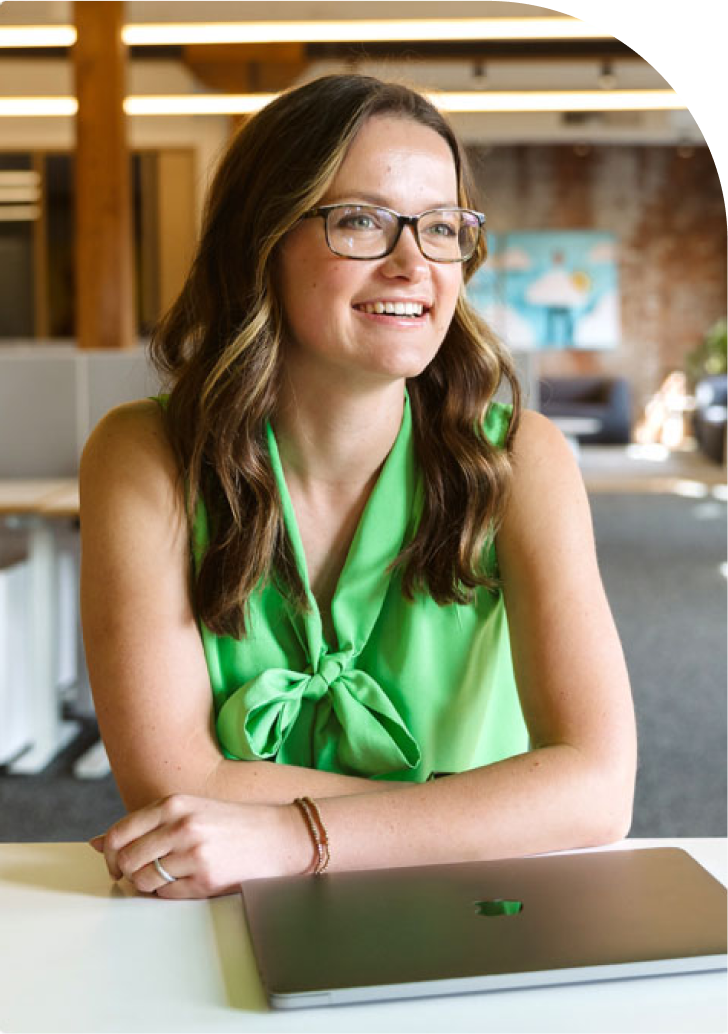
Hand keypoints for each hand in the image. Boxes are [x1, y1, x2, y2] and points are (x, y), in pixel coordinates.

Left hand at [89, 794, 309, 897]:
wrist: (278, 835)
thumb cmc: (232, 823)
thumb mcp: (189, 810)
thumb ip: (145, 824)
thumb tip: (96, 843)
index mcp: (173, 803)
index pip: (119, 833)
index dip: (110, 855)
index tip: (115, 864)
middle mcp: (181, 825)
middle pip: (126, 860)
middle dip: (126, 873)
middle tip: (138, 874)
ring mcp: (193, 853)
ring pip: (144, 880)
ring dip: (148, 884)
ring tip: (168, 875)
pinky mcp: (205, 878)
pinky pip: (167, 894)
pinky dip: (170, 893)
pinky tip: (187, 880)